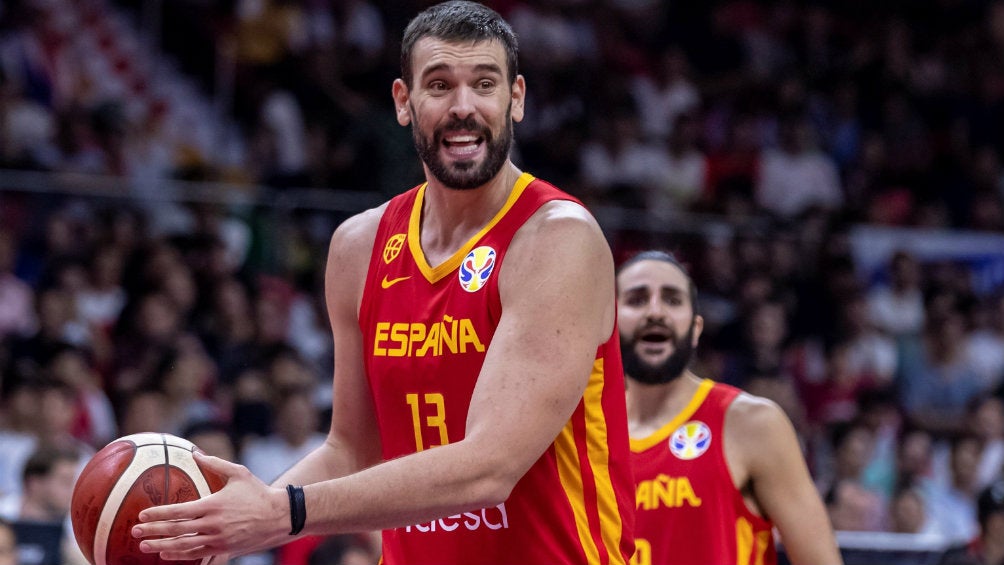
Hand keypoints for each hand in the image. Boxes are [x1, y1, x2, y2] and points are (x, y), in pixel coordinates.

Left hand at [131, 453, 287, 560]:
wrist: (279, 517)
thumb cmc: (258, 492)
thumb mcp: (238, 473)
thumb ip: (215, 463)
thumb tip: (195, 453)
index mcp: (213, 505)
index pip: (178, 511)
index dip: (158, 514)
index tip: (143, 514)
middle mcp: (212, 524)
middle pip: (176, 530)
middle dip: (153, 531)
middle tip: (135, 531)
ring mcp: (217, 539)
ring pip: (183, 546)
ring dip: (161, 546)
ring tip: (144, 546)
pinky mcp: (223, 549)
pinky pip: (196, 555)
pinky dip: (179, 555)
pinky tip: (166, 554)